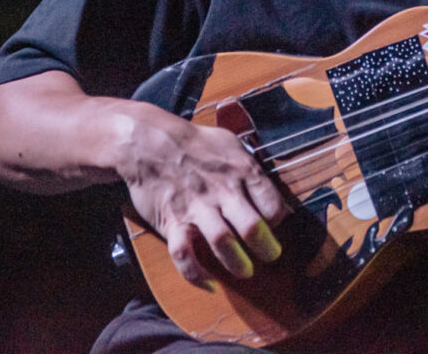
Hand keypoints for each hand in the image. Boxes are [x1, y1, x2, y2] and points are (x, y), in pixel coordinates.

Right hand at [117, 102, 288, 287]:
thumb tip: (276, 197)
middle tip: (270, 255)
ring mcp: (197, 209)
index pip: (272, 204)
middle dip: (266, 249)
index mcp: (241, 171)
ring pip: (223, 243)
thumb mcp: (231, 144)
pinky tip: (208, 284)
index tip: (275, 226)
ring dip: (237, 263)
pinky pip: (183, 255)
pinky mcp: (173, 222)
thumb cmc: (195, 143)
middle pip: (252, 227)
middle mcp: (222, 192)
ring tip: (245, 272)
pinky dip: (195, 274)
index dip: (278, 220)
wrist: (149, 143)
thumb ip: (253, 169)